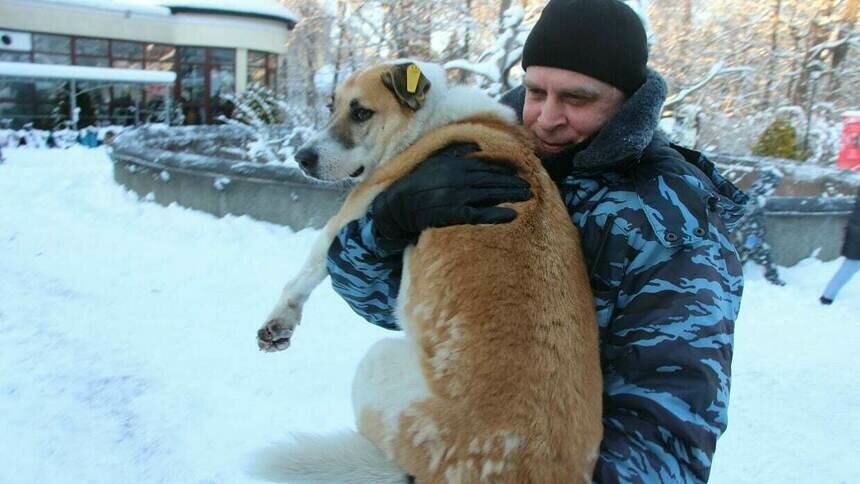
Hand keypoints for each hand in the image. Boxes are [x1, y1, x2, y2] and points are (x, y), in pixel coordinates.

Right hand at [371, 144, 531, 247]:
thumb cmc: (418, 182)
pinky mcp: (453, 214)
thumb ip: (456, 150)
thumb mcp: (435, 160)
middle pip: (492, 180)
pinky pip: (479, 214)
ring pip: (489, 195)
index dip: (504, 170)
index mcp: (455, 164)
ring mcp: (456, 196)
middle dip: (512, 183)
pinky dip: (496, 214)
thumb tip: (477, 144)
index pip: (486, 166)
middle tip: (529, 187)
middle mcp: (458, 178)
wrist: (398, 205)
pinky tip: (512, 216)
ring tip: (527, 197)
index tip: (518, 173)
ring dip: (510, 196)